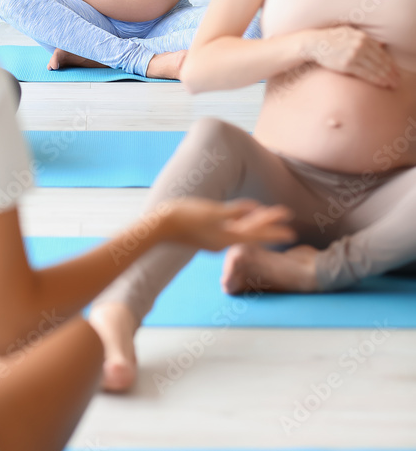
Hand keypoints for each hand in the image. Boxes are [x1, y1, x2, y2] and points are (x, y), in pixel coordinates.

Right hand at [166, 198, 294, 251]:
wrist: (159, 227)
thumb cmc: (184, 216)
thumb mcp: (212, 212)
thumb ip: (235, 211)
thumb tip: (255, 208)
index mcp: (225, 238)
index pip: (256, 233)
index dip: (274, 230)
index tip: (291, 232)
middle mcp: (222, 242)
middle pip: (251, 232)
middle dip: (268, 226)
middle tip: (288, 224)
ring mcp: (214, 240)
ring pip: (241, 230)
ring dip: (256, 224)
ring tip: (269, 216)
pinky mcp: (206, 235)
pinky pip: (230, 229)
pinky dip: (241, 223)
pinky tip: (244, 217)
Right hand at [308, 26, 399, 88]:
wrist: (315, 43)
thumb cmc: (331, 39)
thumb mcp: (350, 33)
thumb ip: (365, 38)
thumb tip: (382, 44)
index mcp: (362, 37)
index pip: (381, 52)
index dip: (391, 63)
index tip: (396, 72)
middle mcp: (360, 45)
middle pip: (381, 61)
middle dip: (391, 72)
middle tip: (397, 81)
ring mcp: (353, 54)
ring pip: (375, 68)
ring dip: (386, 77)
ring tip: (392, 84)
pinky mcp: (346, 64)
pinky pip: (365, 73)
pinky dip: (375, 79)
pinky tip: (382, 83)